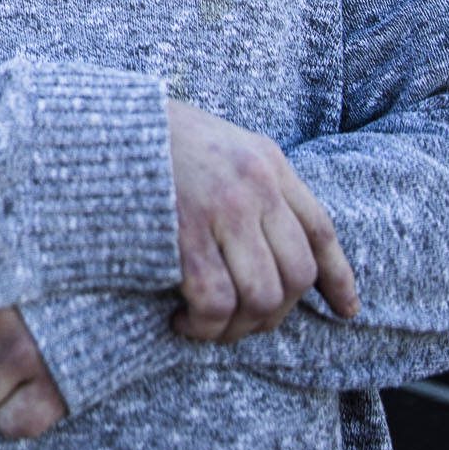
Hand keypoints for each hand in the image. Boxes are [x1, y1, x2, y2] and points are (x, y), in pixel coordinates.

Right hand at [165, 99, 360, 343]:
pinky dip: (205, 325)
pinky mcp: (184, 233)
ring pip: (262, 296)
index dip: (338, 279)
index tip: (344, 311)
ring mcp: (223, 210)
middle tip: (243, 322)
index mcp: (267, 162)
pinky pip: (215, 301)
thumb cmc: (154, 137)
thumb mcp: (220, 141)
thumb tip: (271, 239)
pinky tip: (184, 321)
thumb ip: (251, 182)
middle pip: (296, 274)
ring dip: (239, 327)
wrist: (104, 121)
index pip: (320, 230)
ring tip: (210, 327)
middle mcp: (255, 187)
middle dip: (275, 313)